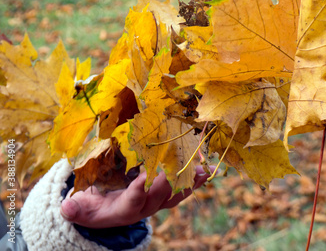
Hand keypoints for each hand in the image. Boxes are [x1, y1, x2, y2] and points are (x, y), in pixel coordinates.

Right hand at [60, 166, 213, 227]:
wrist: (108, 214)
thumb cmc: (93, 207)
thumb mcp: (82, 209)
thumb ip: (76, 209)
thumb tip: (67, 207)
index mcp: (124, 210)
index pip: (134, 201)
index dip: (140, 190)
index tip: (145, 176)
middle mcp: (145, 208)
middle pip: (160, 196)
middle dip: (171, 181)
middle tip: (180, 165)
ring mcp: (157, 203)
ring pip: (175, 194)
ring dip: (189, 182)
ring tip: (202, 169)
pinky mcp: (165, 196)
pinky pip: (181, 189)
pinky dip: (192, 179)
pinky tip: (204, 168)